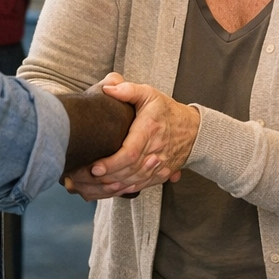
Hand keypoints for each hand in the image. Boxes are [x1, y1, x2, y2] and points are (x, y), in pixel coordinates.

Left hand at [84, 77, 201, 195]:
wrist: (194, 130)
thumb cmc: (167, 111)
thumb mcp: (150, 94)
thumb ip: (128, 90)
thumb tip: (107, 88)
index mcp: (150, 129)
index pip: (130, 153)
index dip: (111, 163)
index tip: (95, 168)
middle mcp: (156, 149)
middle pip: (129, 170)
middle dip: (105, 177)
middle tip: (84, 178)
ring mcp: (160, 164)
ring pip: (134, 181)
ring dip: (112, 186)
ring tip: (92, 186)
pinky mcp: (161, 174)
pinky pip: (141, 185)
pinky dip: (124, 190)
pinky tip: (109, 189)